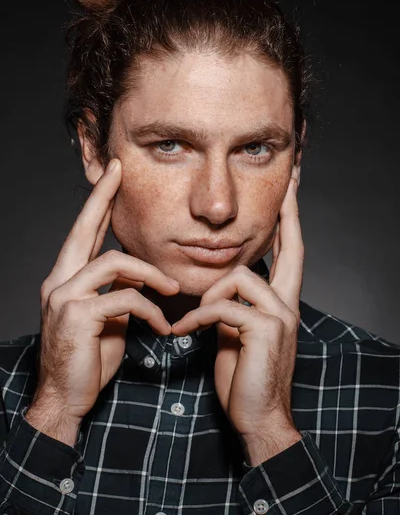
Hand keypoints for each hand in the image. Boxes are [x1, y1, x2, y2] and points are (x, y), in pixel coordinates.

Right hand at [26, 158, 179, 440]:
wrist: (66, 398)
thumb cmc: (88, 358)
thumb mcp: (106, 318)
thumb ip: (115, 291)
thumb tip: (138, 276)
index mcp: (67, 279)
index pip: (84, 233)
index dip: (98, 204)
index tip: (113, 176)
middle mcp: (60, 281)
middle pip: (84, 229)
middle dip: (102, 198)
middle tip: (119, 172)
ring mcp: (64, 296)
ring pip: (114, 263)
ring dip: (151, 275)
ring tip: (173, 291)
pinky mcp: (77, 315)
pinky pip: (124, 298)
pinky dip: (149, 310)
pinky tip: (163, 327)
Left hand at [172, 166, 302, 463]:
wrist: (258, 417)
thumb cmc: (244, 376)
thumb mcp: (238, 334)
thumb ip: (235, 308)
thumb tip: (219, 292)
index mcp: (281, 303)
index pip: (291, 255)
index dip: (291, 225)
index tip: (290, 197)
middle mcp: (287, 304)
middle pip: (291, 249)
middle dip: (288, 217)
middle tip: (289, 189)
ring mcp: (280, 316)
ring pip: (240, 277)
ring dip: (209, 295)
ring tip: (193, 320)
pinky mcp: (264, 330)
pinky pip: (223, 306)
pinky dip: (199, 316)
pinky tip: (186, 332)